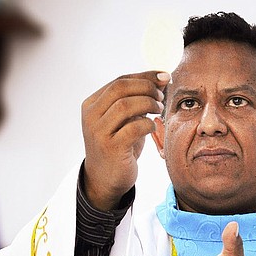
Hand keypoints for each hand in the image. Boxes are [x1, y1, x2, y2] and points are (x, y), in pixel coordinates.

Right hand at [82, 70, 169, 209]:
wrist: (104, 179)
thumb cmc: (118, 145)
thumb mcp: (122, 119)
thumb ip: (135, 99)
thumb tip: (161, 77)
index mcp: (91, 105)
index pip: (119, 81)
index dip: (145, 76)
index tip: (164, 77)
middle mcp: (91, 117)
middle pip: (120, 88)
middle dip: (146, 87)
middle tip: (161, 96)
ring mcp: (98, 132)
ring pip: (125, 105)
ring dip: (148, 103)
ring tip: (158, 110)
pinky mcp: (110, 148)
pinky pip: (133, 127)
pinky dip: (147, 124)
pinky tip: (152, 128)